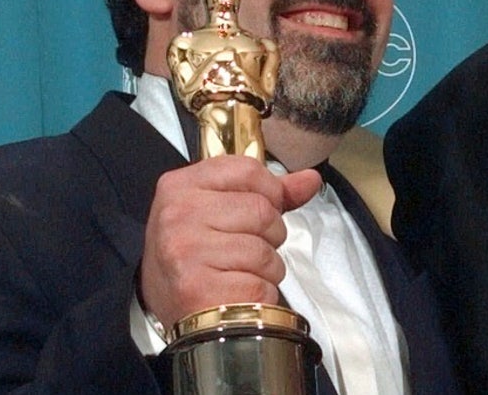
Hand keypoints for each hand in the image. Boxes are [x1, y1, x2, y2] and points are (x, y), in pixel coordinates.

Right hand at [139, 156, 321, 329]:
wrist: (181, 317)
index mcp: (181, 187)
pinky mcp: (199, 289)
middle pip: (262, 210)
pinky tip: (237, 294)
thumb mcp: (222, 213)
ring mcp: (187, 251)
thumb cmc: (200, 262)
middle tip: (243, 251)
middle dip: (270, 235)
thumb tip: (309, 180)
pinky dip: (260, 293)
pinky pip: (261, 283)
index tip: (260, 211)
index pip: (248, 170)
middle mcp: (178, 215)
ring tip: (240, 273)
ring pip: (265, 249)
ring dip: (267, 268)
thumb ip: (269, 193)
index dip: (269, 193)